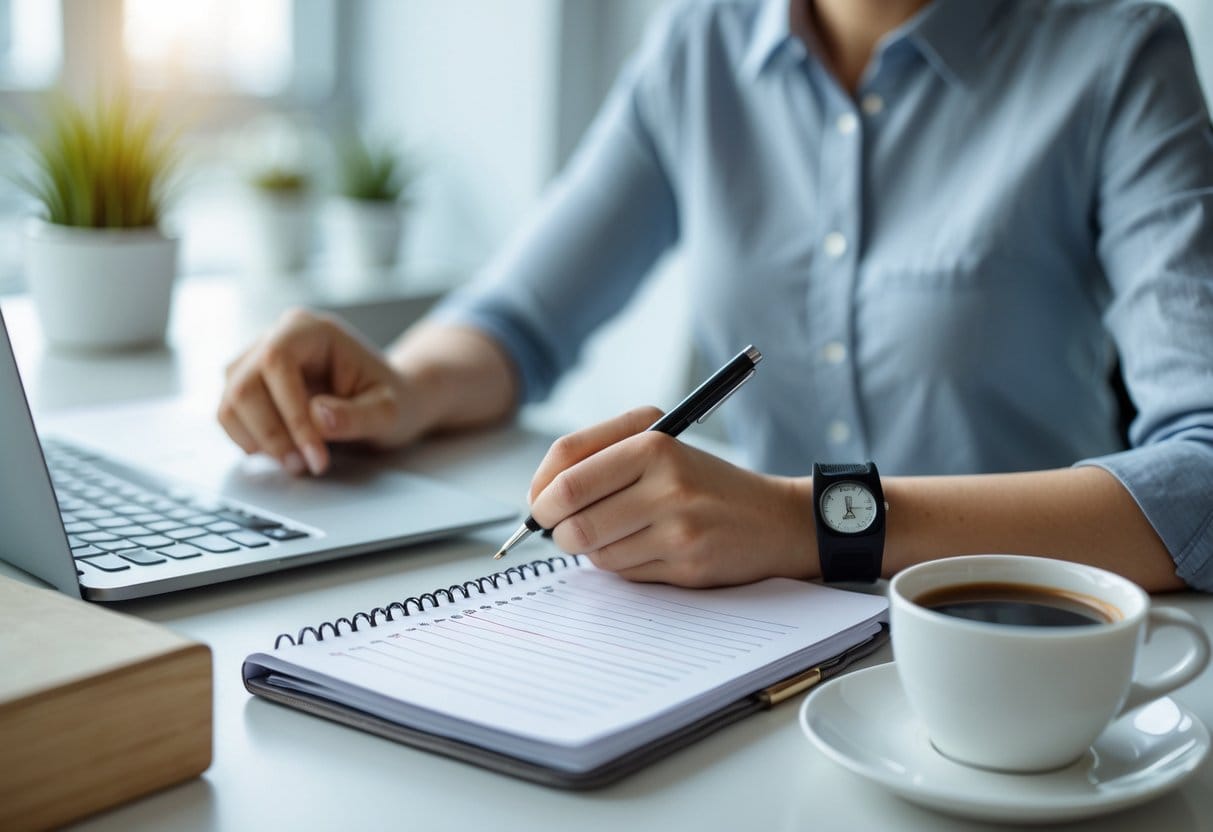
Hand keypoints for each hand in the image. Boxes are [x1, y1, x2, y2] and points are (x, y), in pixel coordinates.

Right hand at [218, 308, 432, 474]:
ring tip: (299, 463)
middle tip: (306, 466)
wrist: (382, 400)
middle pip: (245, 385)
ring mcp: (255, 361)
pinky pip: (230, 417)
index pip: (277, 362)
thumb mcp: (388, 411)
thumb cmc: (388, 398)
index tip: (316, 455)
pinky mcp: (246, 387)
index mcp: (311, 330)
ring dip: (260, 442)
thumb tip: (318, 416)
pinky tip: (285, 453)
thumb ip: (358, 415)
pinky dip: (252, 443)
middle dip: (273, 435)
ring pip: (231, 403)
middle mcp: (276, 338)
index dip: (289, 413)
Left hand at [528, 407, 817, 586]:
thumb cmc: (704, 481)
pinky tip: (643, 548)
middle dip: (554, 527)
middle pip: (573, 514)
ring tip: (615, 533)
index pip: (569, 467)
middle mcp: (667, 481)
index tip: (538, 504)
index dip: (540, 491)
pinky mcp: (685, 563)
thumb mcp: (658, 444)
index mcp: (653, 442)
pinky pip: (622, 571)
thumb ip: (598, 458)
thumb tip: (539, 498)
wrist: (774, 519)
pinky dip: (619, 564)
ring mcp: (678, 526)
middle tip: (558, 528)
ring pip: (594, 549)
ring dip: (590, 548)